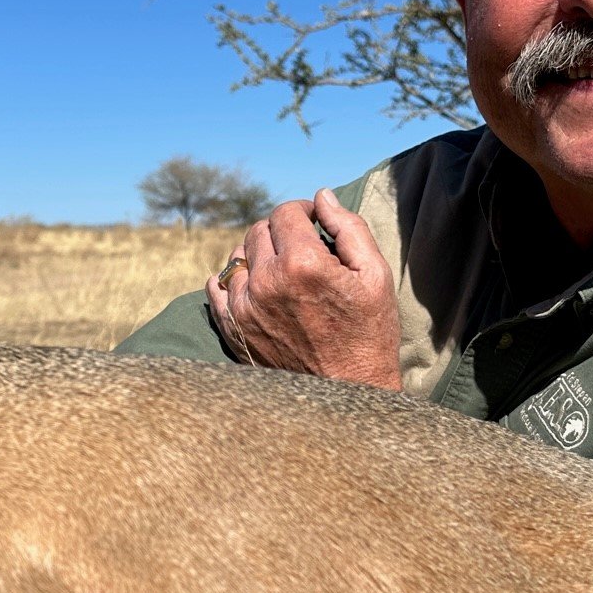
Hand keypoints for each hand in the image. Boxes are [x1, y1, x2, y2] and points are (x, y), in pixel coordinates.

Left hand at [206, 188, 401, 390]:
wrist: (349, 394)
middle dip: (280, 231)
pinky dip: (229, 280)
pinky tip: (250, 283)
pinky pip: (217, 289)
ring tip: (280, 268)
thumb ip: (349, 228)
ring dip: (256, 254)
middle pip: (259, 231)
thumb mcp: (375, 276)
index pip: (286, 213)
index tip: (315, 223)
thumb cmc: (369, 334)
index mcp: (302, 264)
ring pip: (237, 257)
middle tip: (301, 247)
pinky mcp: (235, 330)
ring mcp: (246, 308)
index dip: (303, 211)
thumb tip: (323, 198)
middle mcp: (266, 282)